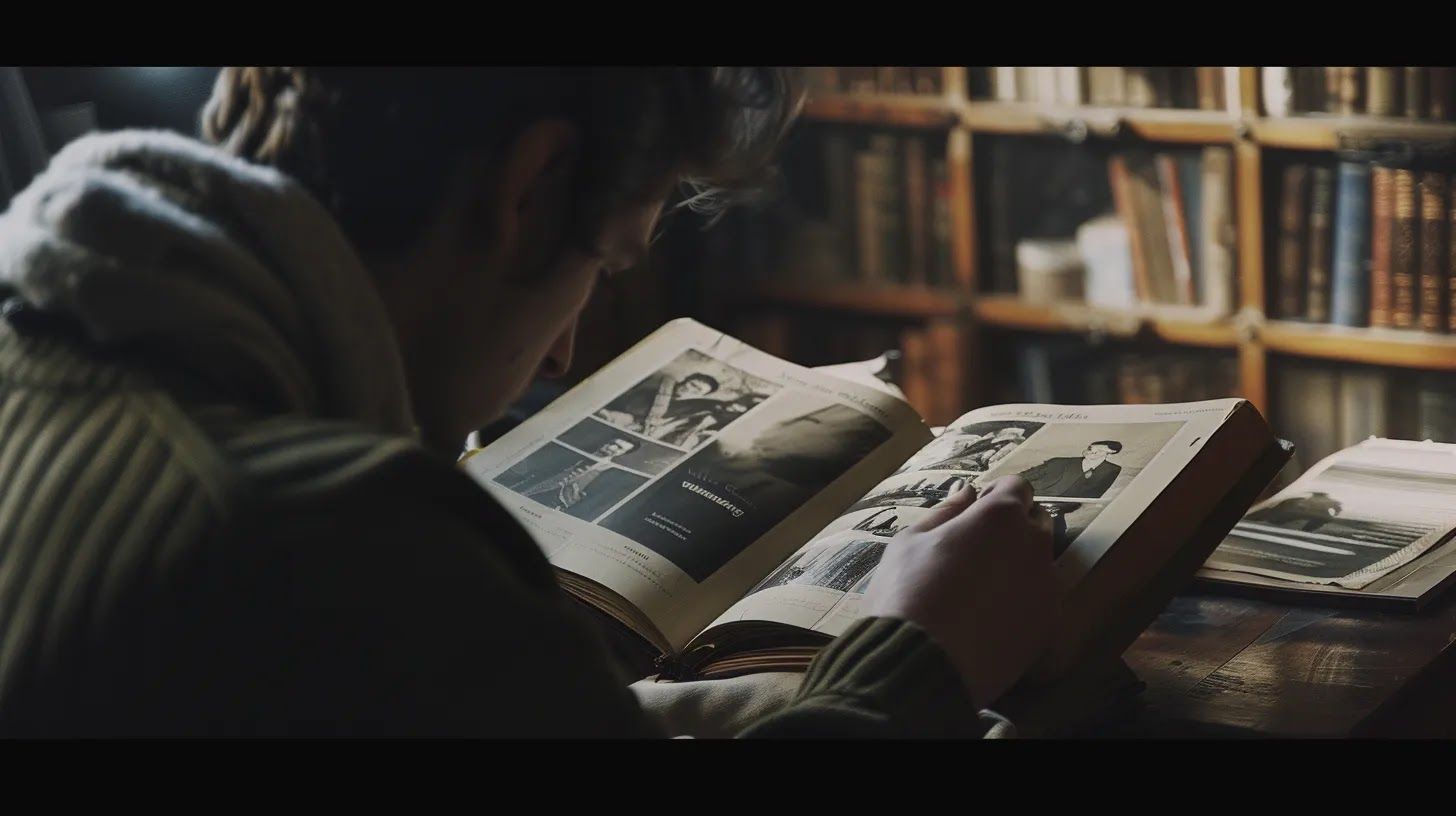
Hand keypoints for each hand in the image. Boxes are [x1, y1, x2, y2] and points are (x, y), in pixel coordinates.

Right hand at [862, 475, 1058, 706]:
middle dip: (1013, 525)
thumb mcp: (910, 541)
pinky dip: (1023, 598)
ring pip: (1041, 562)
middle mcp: (1033, 545)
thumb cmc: (907, 593)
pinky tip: (991, 613)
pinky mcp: (1048, 625)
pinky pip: (1040, 599)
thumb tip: (966, 493)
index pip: (1016, 486)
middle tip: (977, 546)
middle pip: (1037, 521)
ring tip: (983, 584)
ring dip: (1020, 562)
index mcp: (1000, 516)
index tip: (975, 510)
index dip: (994, 494)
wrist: (922, 664)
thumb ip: (946, 512)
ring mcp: (1046, 587)